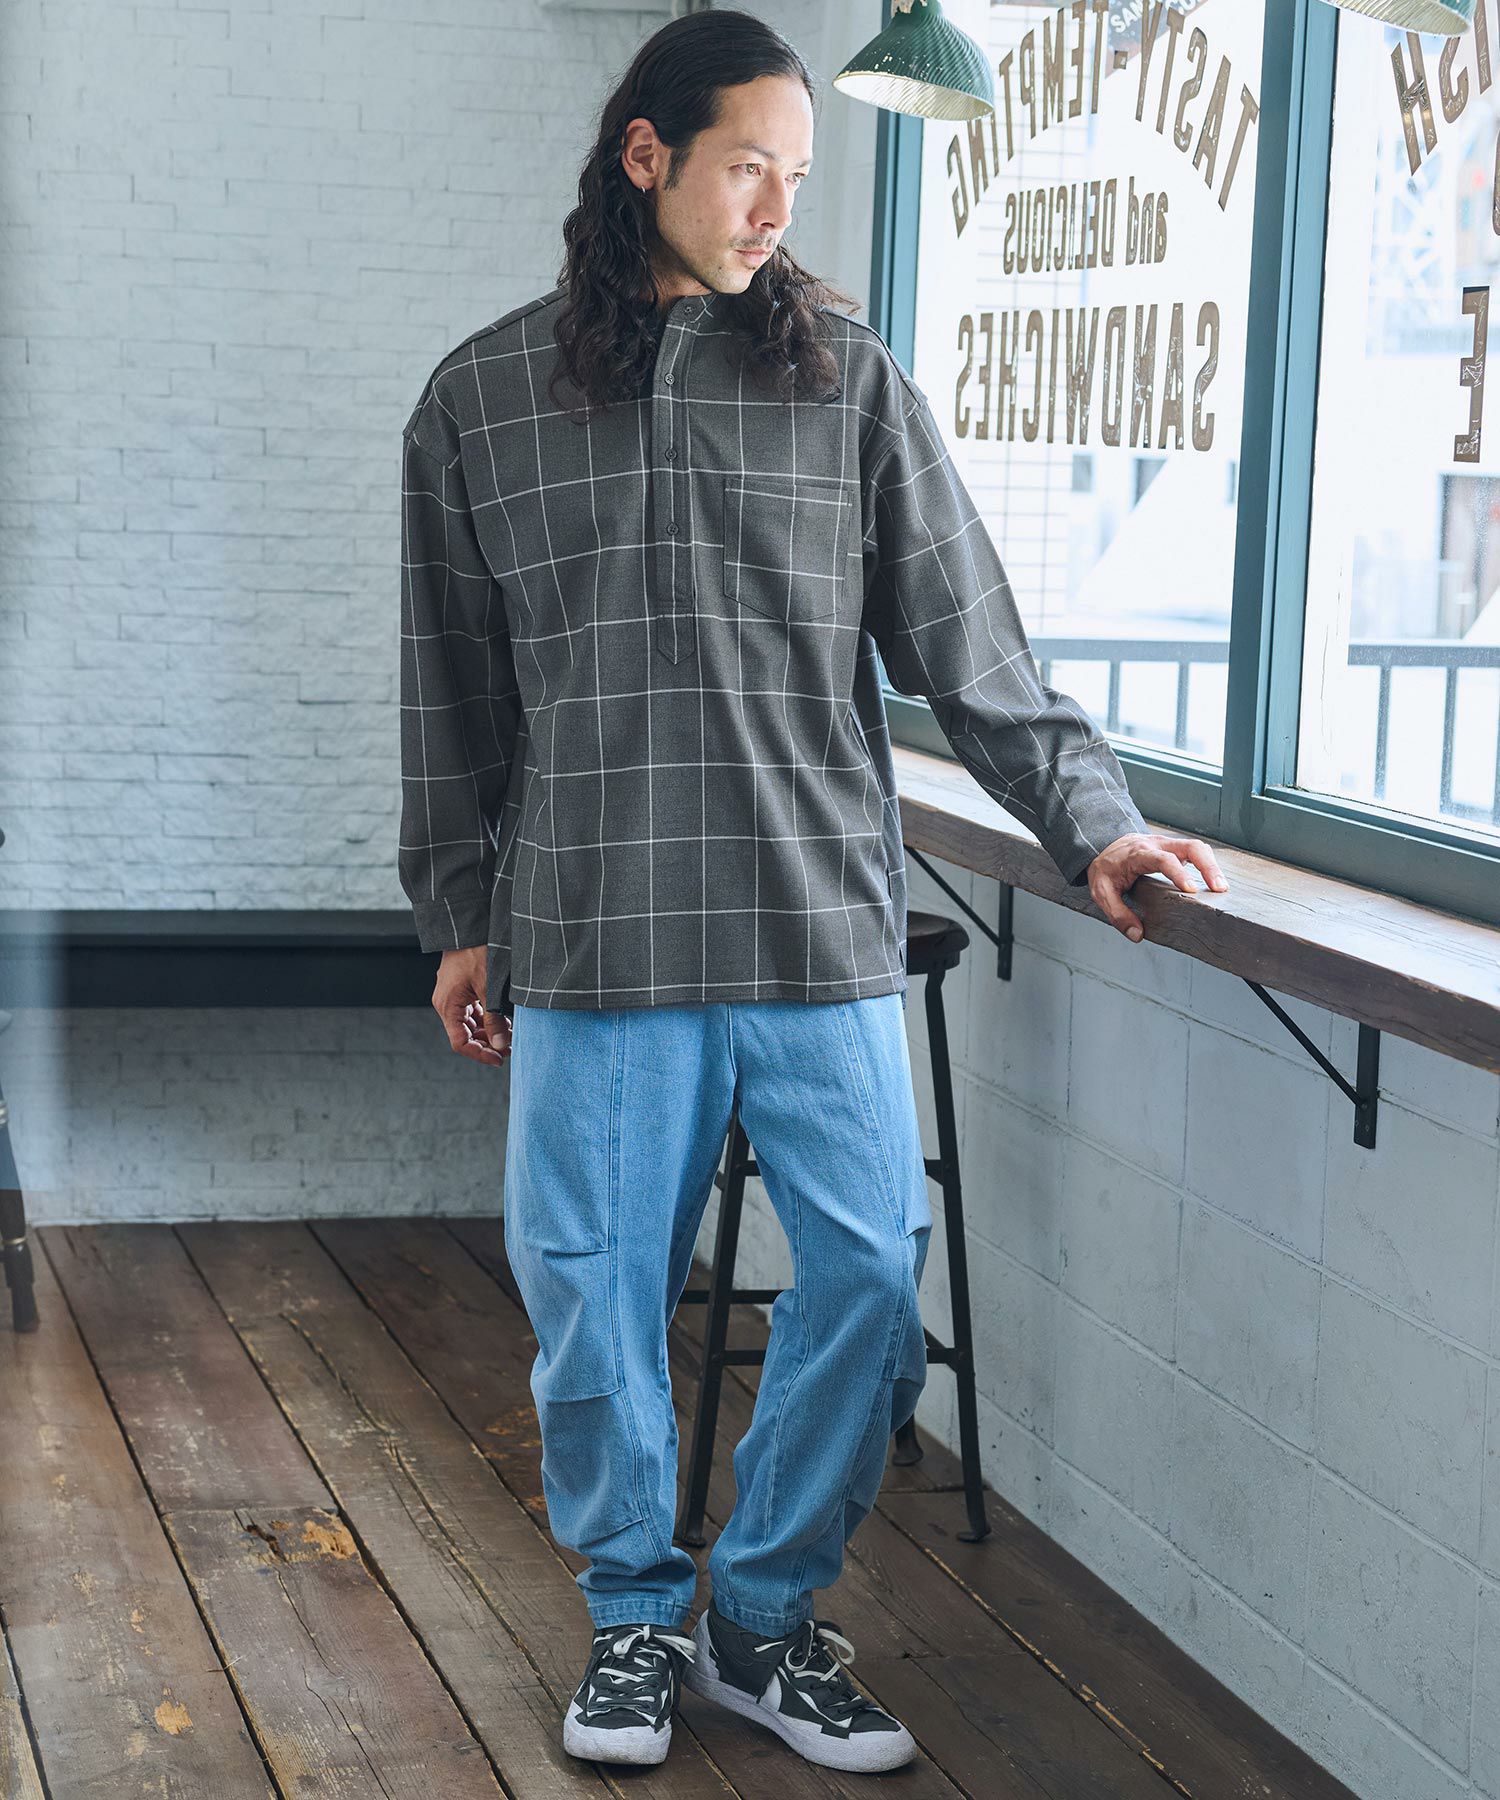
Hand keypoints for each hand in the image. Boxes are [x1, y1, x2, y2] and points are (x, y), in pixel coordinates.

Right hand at [433, 945, 511, 1064]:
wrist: (468, 928)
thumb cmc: (475, 953)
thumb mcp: (488, 987)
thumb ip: (494, 1019)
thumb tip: (501, 1045)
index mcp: (448, 1006)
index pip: (460, 1042)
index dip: (479, 1054)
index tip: (499, 1059)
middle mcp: (447, 1004)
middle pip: (465, 1035)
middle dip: (487, 1044)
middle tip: (509, 1047)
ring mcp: (453, 997)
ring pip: (470, 1024)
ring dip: (488, 1032)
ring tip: (510, 1034)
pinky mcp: (461, 990)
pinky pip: (473, 1012)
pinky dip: (487, 1018)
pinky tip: (503, 1020)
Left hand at [1085, 832, 1228, 942]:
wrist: (1103, 847)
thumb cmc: (1105, 870)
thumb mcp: (1101, 893)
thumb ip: (1118, 914)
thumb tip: (1137, 934)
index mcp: (1138, 854)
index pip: (1163, 859)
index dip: (1179, 873)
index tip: (1191, 890)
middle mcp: (1156, 844)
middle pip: (1190, 846)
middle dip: (1207, 866)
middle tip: (1219, 888)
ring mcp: (1167, 844)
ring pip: (1197, 846)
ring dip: (1212, 865)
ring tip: (1221, 888)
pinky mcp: (1174, 848)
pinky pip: (1195, 851)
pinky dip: (1207, 864)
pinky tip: (1213, 881)